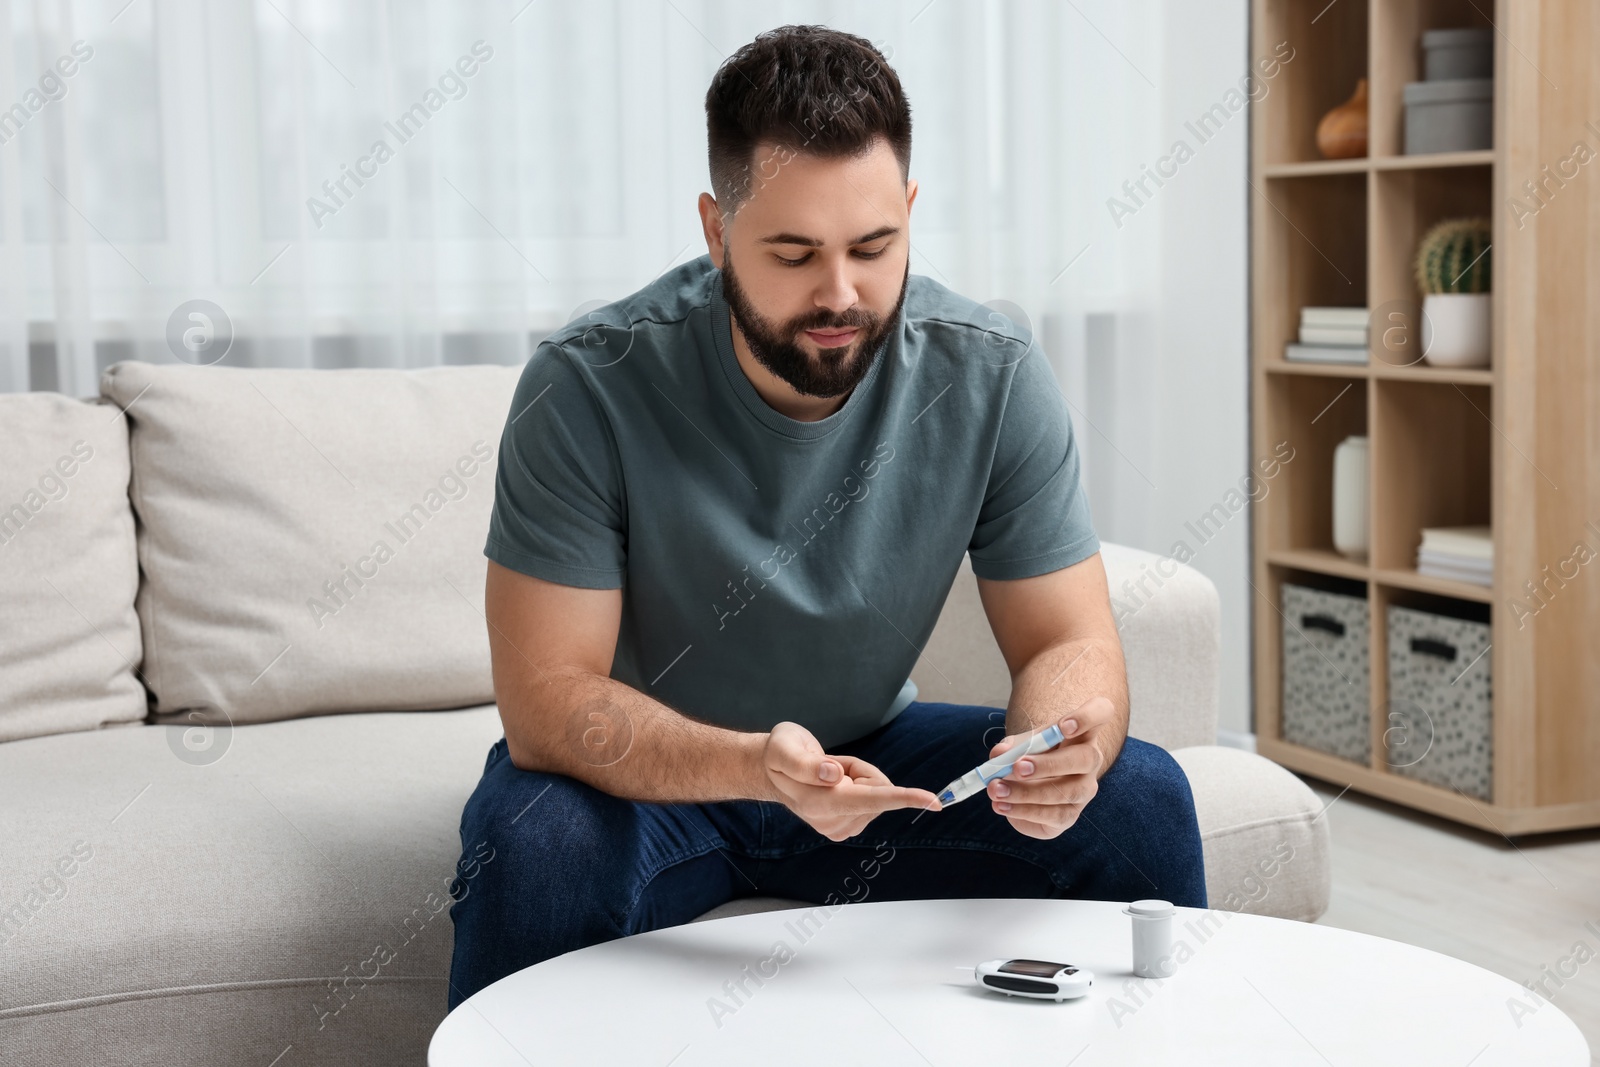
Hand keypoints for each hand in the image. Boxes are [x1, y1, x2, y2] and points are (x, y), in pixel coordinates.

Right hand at [761, 721, 941, 841]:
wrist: (771, 771)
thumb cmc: (780, 754)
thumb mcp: (785, 748)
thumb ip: (807, 763)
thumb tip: (835, 775)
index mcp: (818, 802)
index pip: (869, 800)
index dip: (903, 798)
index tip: (934, 801)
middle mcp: (831, 822)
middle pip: (878, 789)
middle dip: (861, 770)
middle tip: (829, 764)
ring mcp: (839, 828)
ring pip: (877, 794)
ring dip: (858, 777)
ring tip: (827, 774)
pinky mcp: (846, 828)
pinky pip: (873, 800)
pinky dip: (858, 785)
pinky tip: (833, 784)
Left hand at [985, 696, 1117, 838]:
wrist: (1031, 782)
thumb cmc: (1031, 753)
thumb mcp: (1020, 743)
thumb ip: (1010, 746)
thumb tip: (999, 754)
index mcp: (1082, 731)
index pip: (1101, 712)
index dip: (1087, 717)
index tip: (1063, 726)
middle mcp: (1090, 760)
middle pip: (1085, 759)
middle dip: (1049, 764)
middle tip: (1017, 767)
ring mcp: (1084, 789)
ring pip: (1067, 792)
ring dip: (1028, 793)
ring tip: (996, 790)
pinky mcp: (1070, 815)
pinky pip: (1054, 816)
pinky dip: (1024, 811)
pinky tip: (1001, 806)